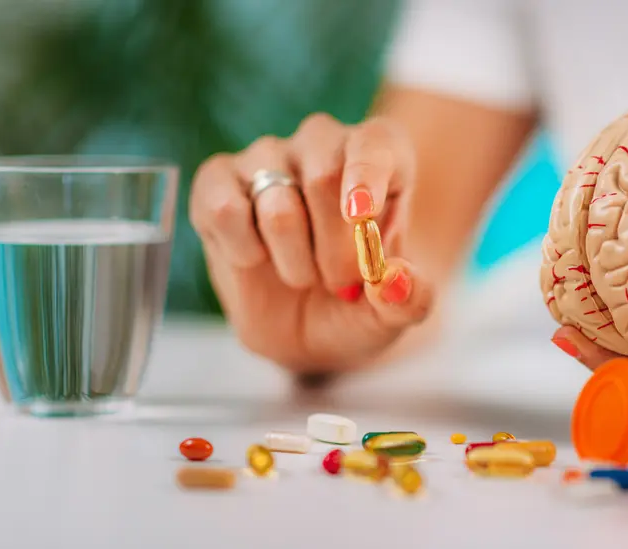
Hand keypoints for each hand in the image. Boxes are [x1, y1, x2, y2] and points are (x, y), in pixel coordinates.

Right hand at [190, 114, 433, 374]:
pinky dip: (243, 249)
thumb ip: (410, 300)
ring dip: (294, 259)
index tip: (362, 215)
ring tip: (304, 276)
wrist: (310, 326)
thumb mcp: (397, 313)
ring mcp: (268, 156)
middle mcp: (323, 142)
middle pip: (324, 175)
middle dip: (336, 247)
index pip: (375, 144)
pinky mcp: (217, 180)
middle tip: (343, 284)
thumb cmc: (362, 302)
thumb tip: (395, 280)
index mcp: (381, 154)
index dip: (367, 175)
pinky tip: (257, 259)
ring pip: (277, 201)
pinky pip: (223, 208)